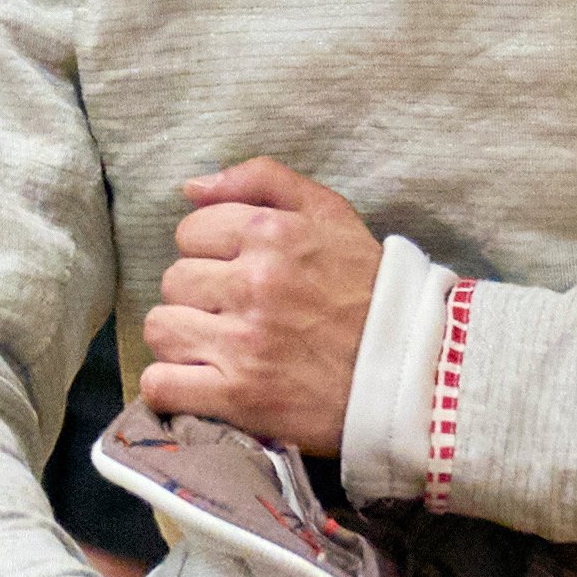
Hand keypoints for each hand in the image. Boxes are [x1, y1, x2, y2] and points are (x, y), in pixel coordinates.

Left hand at [140, 160, 378, 456]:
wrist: (415, 370)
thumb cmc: (369, 289)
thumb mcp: (330, 212)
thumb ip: (261, 180)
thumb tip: (191, 187)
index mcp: (272, 235)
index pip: (189, 233)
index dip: (209, 252)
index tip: (235, 272)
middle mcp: (253, 285)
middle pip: (173, 281)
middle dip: (198, 295)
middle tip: (233, 312)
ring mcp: (243, 344)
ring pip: (161, 328)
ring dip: (183, 338)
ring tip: (218, 346)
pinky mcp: (239, 397)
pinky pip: (161, 385)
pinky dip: (169, 387)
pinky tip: (196, 383)